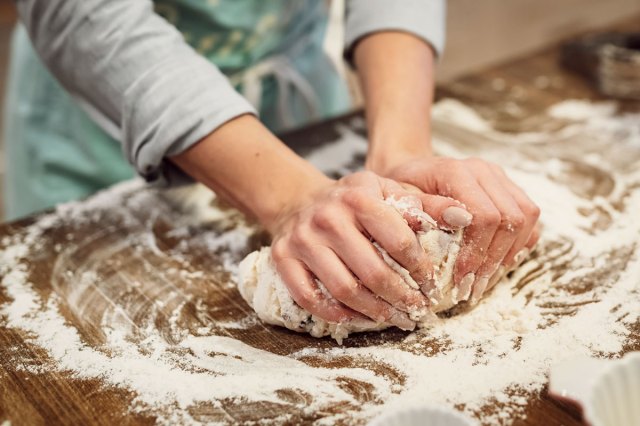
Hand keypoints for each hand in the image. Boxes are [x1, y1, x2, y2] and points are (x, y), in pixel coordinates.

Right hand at [267, 171, 469, 326]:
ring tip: (395, 318)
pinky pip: (310, 298)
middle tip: (418, 311)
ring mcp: (303, 239)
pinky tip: (358, 318)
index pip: (399, 240)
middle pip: (372, 272)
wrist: (301, 200)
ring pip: (343, 289)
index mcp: (359, 196)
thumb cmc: (354, 201)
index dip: (421, 269)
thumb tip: (465, 217)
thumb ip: (426, 204)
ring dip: (374, 312)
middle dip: (401, 298)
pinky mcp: (284, 258)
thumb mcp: (389, 191)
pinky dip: (337, 314)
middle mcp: (328, 217)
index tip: (432, 286)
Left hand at [380, 156, 540, 302]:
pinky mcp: (508, 187)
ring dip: (509, 255)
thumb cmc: (401, 191)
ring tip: (485, 281)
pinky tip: (497, 265)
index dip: (477, 252)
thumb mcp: (401, 201)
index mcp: (456, 171)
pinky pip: (529, 217)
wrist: (411, 173)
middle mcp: (484, 171)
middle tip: (473, 288)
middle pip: (510, 218)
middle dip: (494, 260)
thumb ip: (426, 209)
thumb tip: (459, 221)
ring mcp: (499, 177)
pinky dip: (519, 244)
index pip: (485, 216)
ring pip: (527, 217)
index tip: (461, 280)